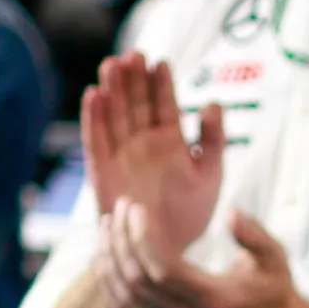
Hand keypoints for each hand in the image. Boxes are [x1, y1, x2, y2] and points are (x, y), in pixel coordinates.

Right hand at [81, 52, 222, 253]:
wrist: (164, 253)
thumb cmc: (189, 216)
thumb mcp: (210, 174)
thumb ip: (214, 139)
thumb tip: (213, 102)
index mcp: (170, 141)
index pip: (164, 104)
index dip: (162, 84)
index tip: (162, 62)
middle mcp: (143, 144)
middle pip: (137, 103)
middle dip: (134, 79)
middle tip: (133, 54)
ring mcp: (122, 156)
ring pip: (115, 116)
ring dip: (113, 91)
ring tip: (112, 65)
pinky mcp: (103, 172)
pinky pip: (96, 141)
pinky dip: (94, 120)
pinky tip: (94, 96)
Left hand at [101, 202, 308, 307]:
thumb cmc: (274, 292)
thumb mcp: (275, 259)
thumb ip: (254, 235)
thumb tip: (231, 213)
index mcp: (213, 299)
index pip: (163, 269)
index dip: (142, 237)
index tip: (134, 207)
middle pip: (139, 280)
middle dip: (121, 240)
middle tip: (117, 208)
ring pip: (127, 298)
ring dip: (111, 260)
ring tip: (107, 227)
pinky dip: (112, 285)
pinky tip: (106, 258)